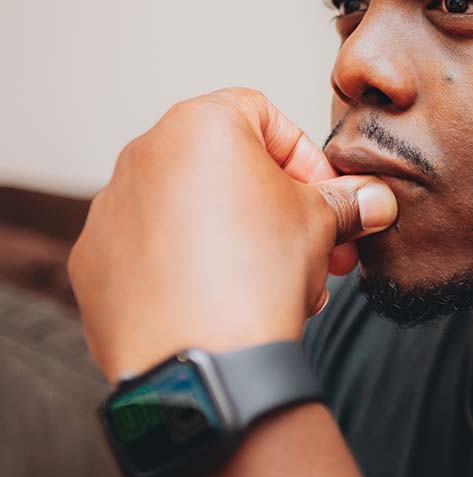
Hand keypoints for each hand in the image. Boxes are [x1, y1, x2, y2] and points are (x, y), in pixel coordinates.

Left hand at [68, 88, 396, 383]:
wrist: (202, 360)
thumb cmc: (259, 275)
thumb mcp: (324, 222)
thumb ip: (349, 201)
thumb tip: (375, 201)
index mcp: (200, 125)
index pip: (265, 116)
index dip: (307, 159)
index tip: (328, 199)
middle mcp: (144, 155)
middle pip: (227, 166)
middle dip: (276, 205)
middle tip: (315, 246)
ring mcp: (111, 209)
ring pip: (190, 208)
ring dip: (235, 234)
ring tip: (273, 283)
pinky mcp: (93, 261)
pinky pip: (151, 250)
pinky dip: (186, 265)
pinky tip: (220, 301)